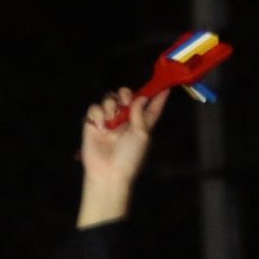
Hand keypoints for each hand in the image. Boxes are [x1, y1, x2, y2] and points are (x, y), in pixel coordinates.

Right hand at [76, 87, 166, 225]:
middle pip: (125, 95)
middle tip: (125, 102)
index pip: (151, 106)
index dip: (158, 96)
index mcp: (141, 123)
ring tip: (111, 120)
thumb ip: (141, 114)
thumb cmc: (129, 157)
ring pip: (109, 99)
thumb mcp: (142, 135)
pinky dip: (97, 114)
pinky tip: (101, 127)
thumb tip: (140, 98)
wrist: (108, 173)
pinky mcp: (93, 124)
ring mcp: (108, 121)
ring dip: (111, 105)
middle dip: (125, 94)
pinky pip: (94, 108)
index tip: (165, 85)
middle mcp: (125, 120)